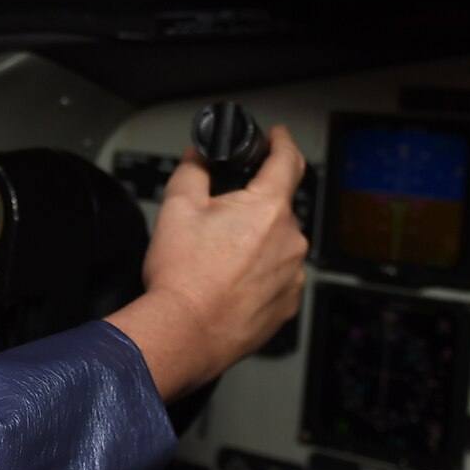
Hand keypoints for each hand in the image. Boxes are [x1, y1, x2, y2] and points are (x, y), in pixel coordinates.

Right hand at [105, 126, 307, 399]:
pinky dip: (261, 272)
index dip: (282, 142)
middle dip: (253, 206)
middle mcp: (290, 240)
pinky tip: (231, 281)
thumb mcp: (177, 207)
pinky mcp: (288, 304)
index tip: (278, 137)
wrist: (185, 332)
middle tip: (218, 220)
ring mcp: (292, 274)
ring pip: (278, 243)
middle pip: (278, 207)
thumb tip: (198, 158)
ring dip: (257, 242)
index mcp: (267, 208)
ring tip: (219, 259)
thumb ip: (193, 171)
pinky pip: (279, 275)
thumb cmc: (182, 276)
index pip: (288, 161)